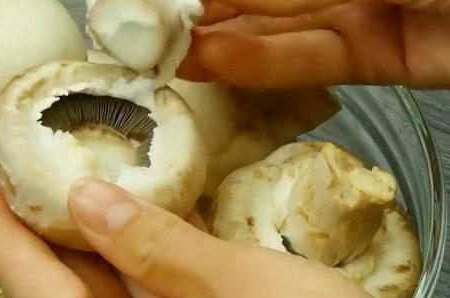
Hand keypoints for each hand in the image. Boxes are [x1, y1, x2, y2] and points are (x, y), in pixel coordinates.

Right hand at [178, 0, 449, 87]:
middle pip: (260, 0)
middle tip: (148, 34)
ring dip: (219, 43)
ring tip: (167, 54)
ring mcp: (358, 16)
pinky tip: (213, 63)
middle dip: (205, 14)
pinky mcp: (374, 57)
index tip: (163, 4)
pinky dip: (260, 65)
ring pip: (276, 31)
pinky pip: (309, 61)